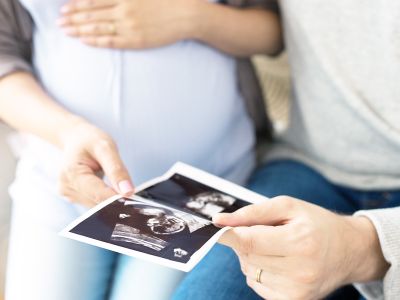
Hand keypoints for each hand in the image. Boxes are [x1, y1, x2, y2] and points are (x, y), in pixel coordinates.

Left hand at [57, 0, 200, 48]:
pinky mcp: (136, 40)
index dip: (76, 5)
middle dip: (73, 18)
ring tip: (66, 32)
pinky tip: (84, 41)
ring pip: (98, 28)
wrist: (187, 14)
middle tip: (58, 22)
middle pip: (91, 14)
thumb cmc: (167, 0)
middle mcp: (124, 10)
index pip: (93, 0)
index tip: (63, 8)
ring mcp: (130, 26)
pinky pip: (111, 41)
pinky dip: (96, 41)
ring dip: (80, 30)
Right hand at [58, 121, 133, 206]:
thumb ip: (117, 170)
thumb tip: (128, 191)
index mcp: (72, 174)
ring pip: (98, 206)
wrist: (76, 139)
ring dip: (112, 201)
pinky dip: (106, 199)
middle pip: (98, 203)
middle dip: (117, 200)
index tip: (135, 200)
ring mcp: (69, 194)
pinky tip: (112, 189)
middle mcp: (67, 187)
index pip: (99, 195)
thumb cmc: (90, 140)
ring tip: (121, 186)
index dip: (118, 199)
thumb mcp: (106, 148)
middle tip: (133, 193)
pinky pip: (95, 203)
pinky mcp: (74, 198)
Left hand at [214, 196, 388, 299]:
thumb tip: (219, 220)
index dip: (228, 235)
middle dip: (245, 241)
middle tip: (263, 232)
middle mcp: (300, 271)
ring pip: (249, 271)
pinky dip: (259, 271)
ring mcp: (297, 291)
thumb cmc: (315, 223)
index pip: (249, 242)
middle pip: (247, 256)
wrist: (349, 251)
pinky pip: (256, 285)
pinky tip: (278, 263)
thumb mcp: (287, 206)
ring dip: (252, 257)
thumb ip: (252, 212)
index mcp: (300, 242)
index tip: (216, 227)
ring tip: (275, 247)